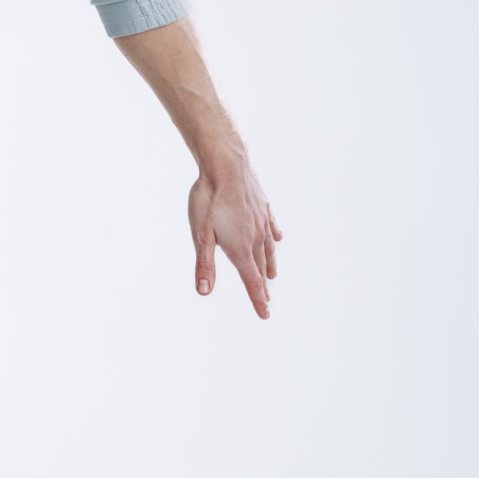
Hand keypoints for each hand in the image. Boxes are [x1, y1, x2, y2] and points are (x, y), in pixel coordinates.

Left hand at [189, 157, 281, 316]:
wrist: (226, 164)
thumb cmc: (209, 199)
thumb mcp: (200, 234)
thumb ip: (204, 264)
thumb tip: (204, 292)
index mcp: (241, 247)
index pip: (251, 281)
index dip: (257, 299)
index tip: (265, 314)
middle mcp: (256, 237)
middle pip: (261, 267)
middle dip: (262, 286)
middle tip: (266, 301)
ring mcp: (262, 220)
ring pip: (268, 248)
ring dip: (269, 263)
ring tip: (272, 275)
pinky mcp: (263, 205)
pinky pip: (271, 226)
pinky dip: (274, 236)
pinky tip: (278, 238)